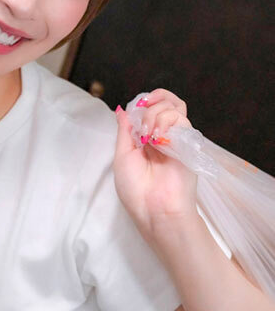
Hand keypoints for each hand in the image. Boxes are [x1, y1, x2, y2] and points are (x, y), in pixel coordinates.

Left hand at [113, 89, 197, 241]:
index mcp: (145, 140)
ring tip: (148, 135)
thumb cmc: (136, 188)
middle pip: (165, 103)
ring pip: (173, 107)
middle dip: (151, 102)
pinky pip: (181, 118)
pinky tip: (157, 138)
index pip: (149, 109)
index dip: (143, 103)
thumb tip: (122, 110)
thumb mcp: (122, 155)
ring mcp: (176, 139)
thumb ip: (125, 130)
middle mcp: (162, 137)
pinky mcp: (188, 142)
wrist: (156, 208)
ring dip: (155, 114)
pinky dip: (165, 121)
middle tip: (142, 121)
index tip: (136, 108)